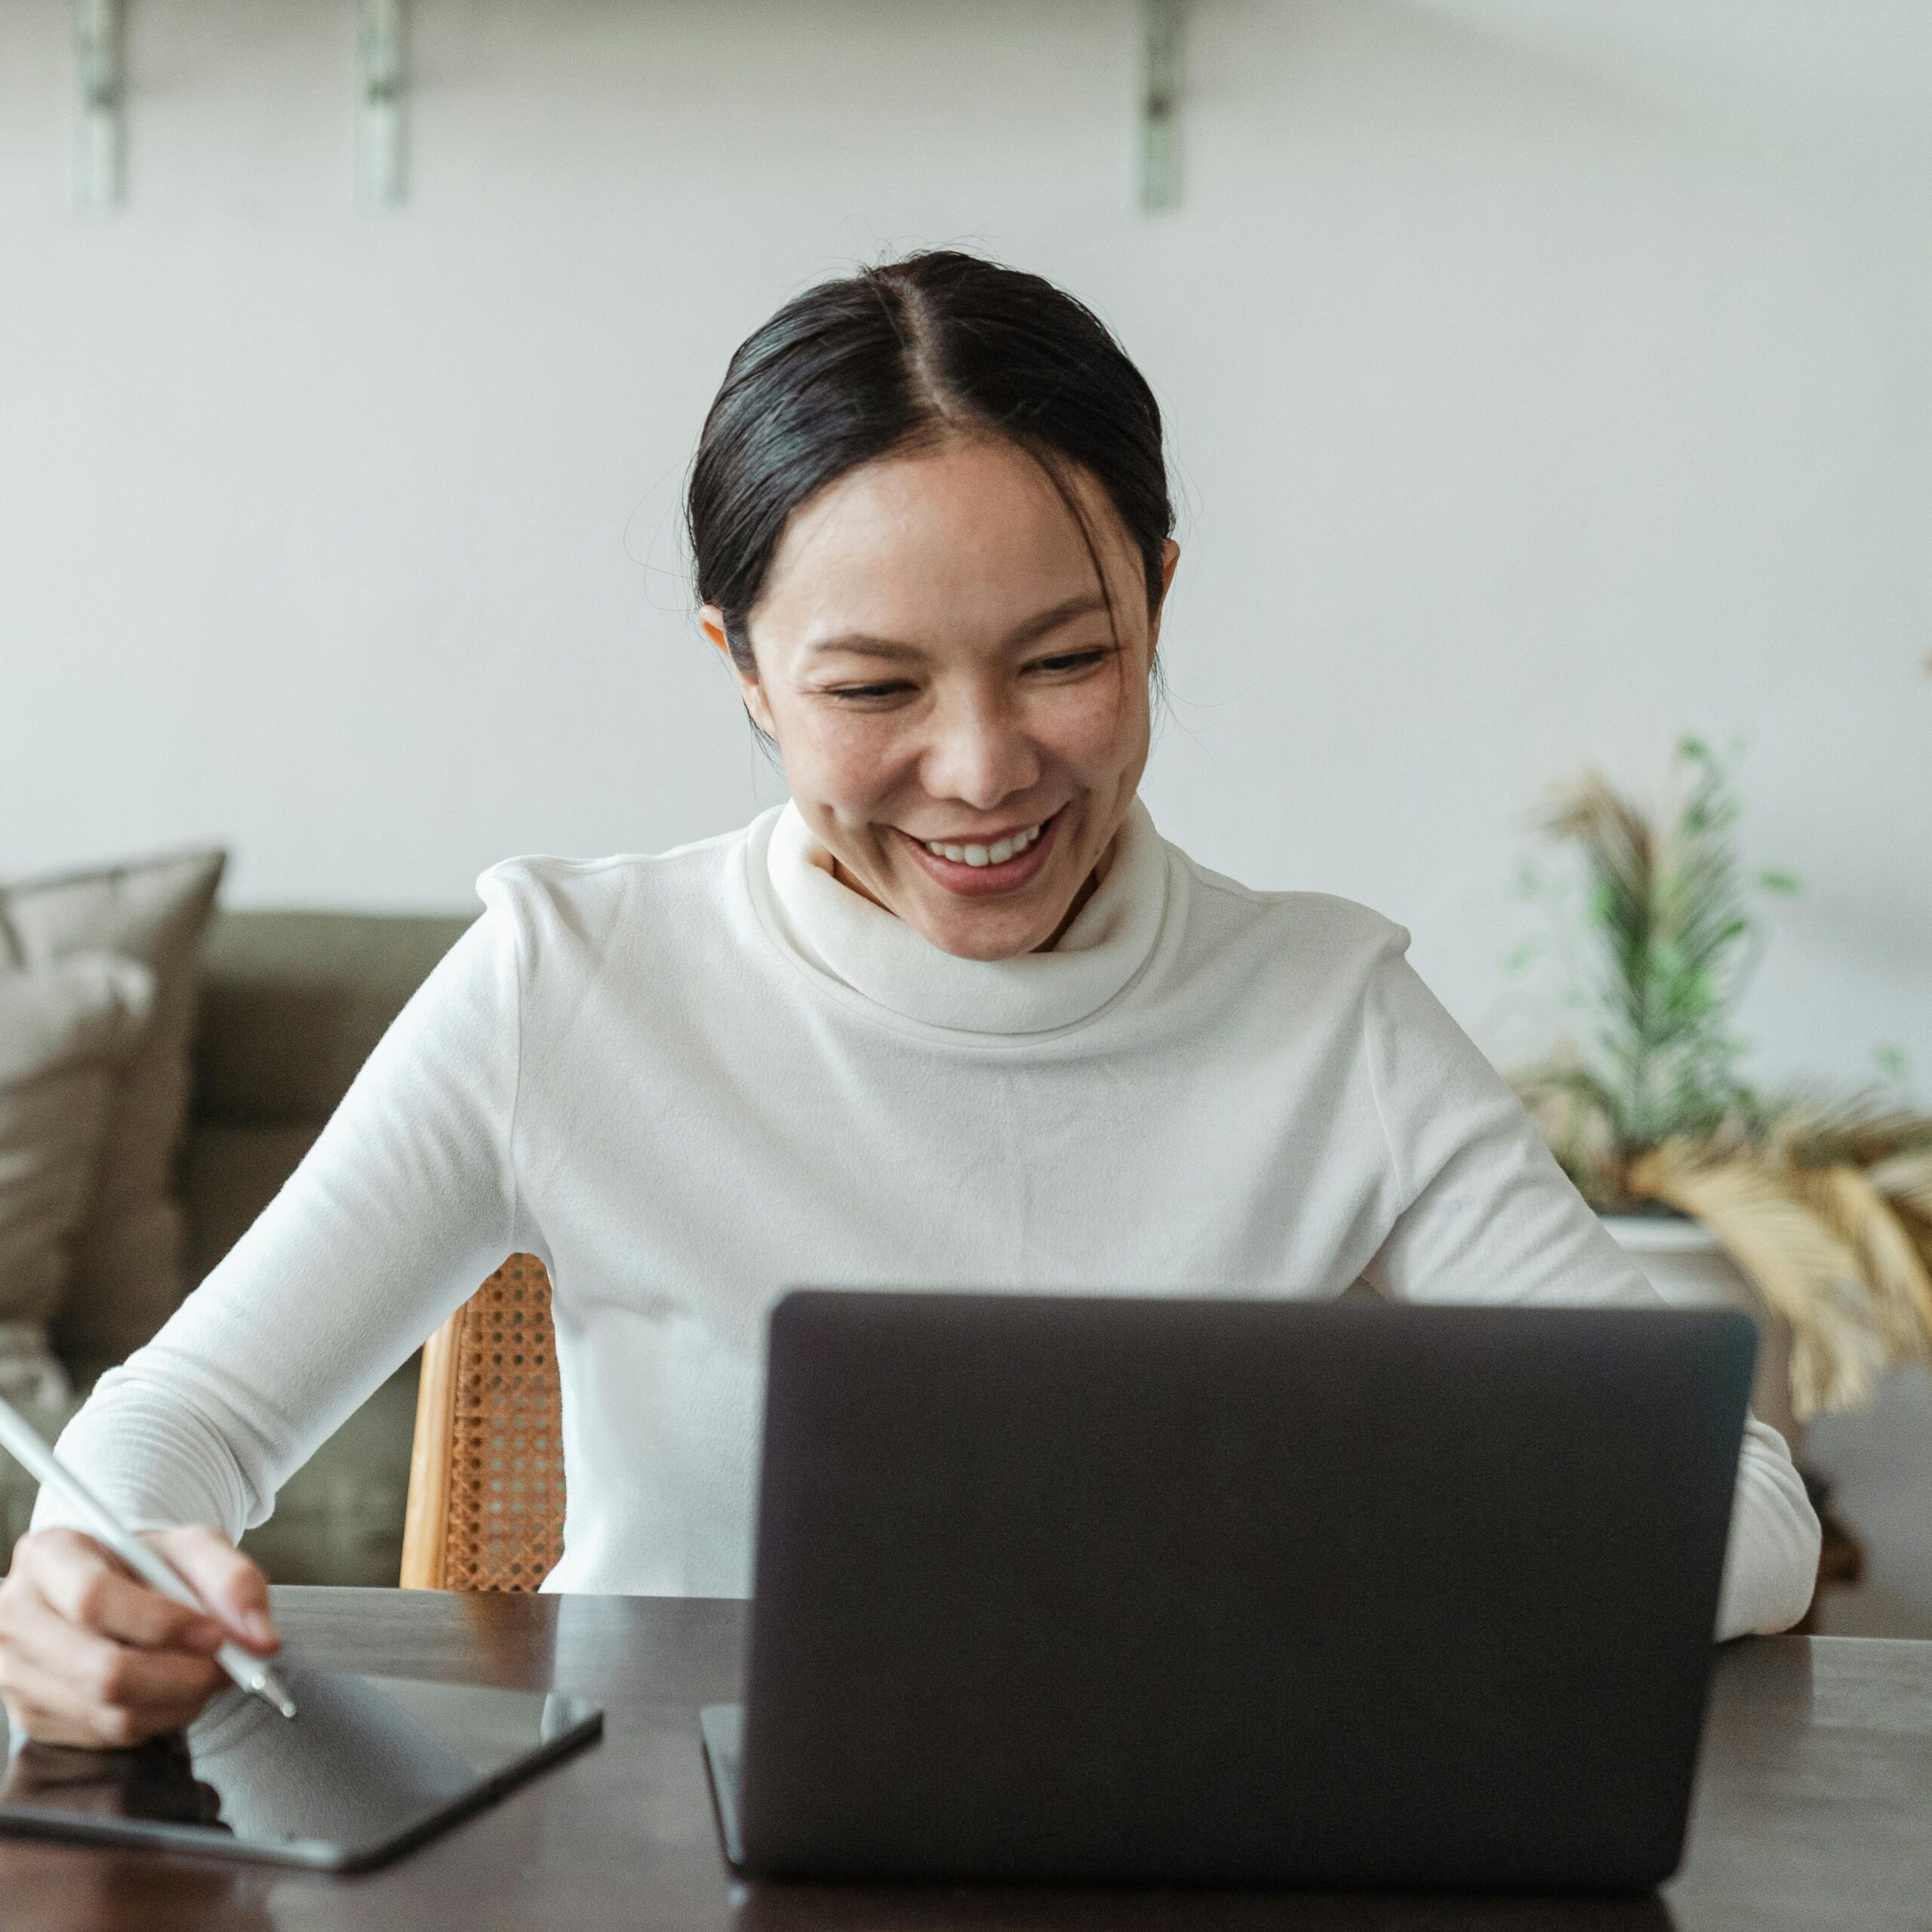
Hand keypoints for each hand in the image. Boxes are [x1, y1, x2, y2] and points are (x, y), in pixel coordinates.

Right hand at [0, 1527, 278, 1747]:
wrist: (112, 1586)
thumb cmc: (147, 1563)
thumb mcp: (193, 1547)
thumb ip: (234, 1579)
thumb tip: (260, 1639)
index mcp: (48, 1557)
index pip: (95, 1599)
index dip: (163, 1623)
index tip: (216, 1633)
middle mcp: (17, 1617)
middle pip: (101, 1670)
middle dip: (182, 1675)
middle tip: (228, 1665)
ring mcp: (17, 1674)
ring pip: (109, 1711)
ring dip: (179, 1700)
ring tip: (209, 1672)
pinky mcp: (32, 1717)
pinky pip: (107, 1734)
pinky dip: (160, 1717)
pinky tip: (176, 1689)